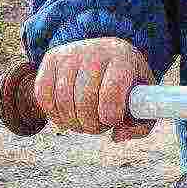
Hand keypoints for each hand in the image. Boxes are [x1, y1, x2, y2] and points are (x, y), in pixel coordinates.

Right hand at [36, 35, 154, 138]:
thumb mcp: (143, 99)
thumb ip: (140, 124)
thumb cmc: (127, 82)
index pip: (112, 89)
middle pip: (85, 98)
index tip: (112, 122)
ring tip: (83, 123)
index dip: (110, 115)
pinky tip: (66, 117)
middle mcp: (95, 51)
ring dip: (72, 122)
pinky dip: (53, 114)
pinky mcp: (51, 58)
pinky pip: (43, 94)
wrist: (106, 53)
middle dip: (91, 124)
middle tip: (97, 127)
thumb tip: (118, 136)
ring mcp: (70, 53)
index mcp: (122, 58)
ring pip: (62, 99)